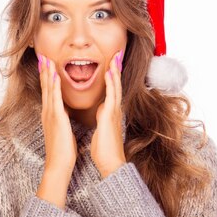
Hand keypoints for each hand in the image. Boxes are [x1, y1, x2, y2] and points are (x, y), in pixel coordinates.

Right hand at [36, 55, 77, 208]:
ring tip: (46, 59)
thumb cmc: (62, 150)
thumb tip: (63, 114)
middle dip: (44, 71)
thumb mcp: (62, 130)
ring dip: (47, 73)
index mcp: (50, 114)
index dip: (47, 77)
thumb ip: (61, 120)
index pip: (48, 92)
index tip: (46, 65)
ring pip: (48, 89)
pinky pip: (55, 97)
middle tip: (43, 56)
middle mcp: (47, 111)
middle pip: (45, 87)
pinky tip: (55, 75)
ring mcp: (50, 113)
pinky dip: (54, 85)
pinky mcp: (56, 117)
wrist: (58, 163)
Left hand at [91, 50, 125, 178]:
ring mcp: (114, 110)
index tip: (109, 64)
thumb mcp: (101, 129)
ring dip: (114, 70)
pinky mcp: (111, 114)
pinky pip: (112, 94)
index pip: (110, 90)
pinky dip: (111, 82)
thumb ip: (102, 118)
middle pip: (115, 84)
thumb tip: (101, 111)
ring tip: (114, 56)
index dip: (110, 77)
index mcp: (109, 112)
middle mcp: (113, 109)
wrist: (109, 162)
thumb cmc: (104, 149)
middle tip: (116, 54)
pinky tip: (110, 71)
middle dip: (115, 69)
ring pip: (115, 86)